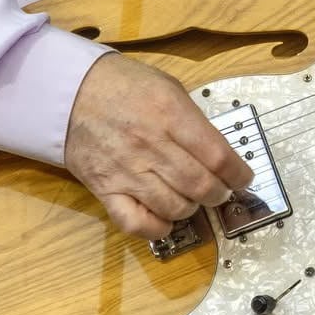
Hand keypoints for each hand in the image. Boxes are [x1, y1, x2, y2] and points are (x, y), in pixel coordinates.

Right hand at [63, 53, 255, 239]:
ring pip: (174, 207)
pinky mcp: (106, 190)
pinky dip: (157, 228)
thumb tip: (219, 152)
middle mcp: (152, 146)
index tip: (244, 177)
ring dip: (192, 209)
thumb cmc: (125, 85)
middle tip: (221, 191)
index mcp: (171, 115)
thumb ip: (193, 119)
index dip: (238, 173)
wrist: (70, 93)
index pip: (217, 156)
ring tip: (194, 200)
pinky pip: (136, 223)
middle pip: (200, 185)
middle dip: (220, 194)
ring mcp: (128, 171)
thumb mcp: (168, 88)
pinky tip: (166, 220)